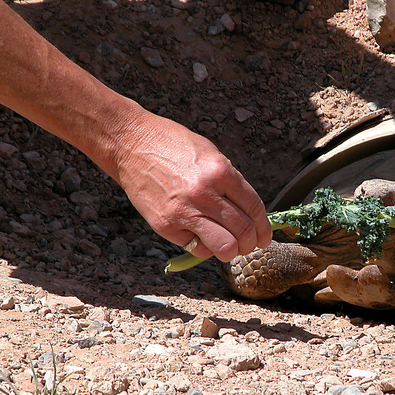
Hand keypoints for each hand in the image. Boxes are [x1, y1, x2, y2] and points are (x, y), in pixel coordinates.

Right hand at [109, 109, 271, 261]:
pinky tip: (201, 236)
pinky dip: (203, 247)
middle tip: (249, 245)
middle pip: (243, 231)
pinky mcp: (166, 225)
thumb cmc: (172, 145)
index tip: (264, 237)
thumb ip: (230, 182)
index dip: (264, 228)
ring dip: (231, 250)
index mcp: (220, 172)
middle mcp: (205, 193)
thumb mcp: (211, 154)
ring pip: (225, 247)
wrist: (130, 143)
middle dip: (251, 243)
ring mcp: (184, 211)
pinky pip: (197, 248)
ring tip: (228, 246)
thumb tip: (249, 211)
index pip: (254, 208)